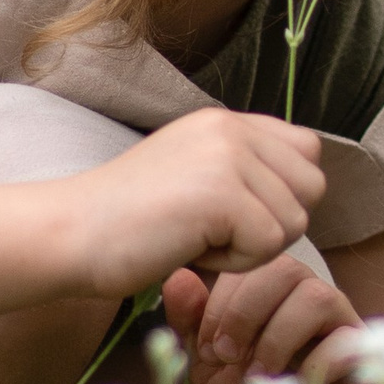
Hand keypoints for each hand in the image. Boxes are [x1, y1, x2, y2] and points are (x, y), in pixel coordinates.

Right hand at [62, 109, 325, 295]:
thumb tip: (305, 185)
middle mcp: (231, 128)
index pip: (308, 151)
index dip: (283, 193)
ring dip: (250, 247)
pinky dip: (233, 263)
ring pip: (293, 221)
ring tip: (195, 237)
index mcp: (226, 121)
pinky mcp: (221, 193)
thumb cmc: (129, 220)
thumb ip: (244, 169)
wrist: (73, 233)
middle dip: (273, 223)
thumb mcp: (194, 173)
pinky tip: (189, 248)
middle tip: (214, 230)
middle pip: (310, 188)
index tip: (233, 212)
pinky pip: (268, 246)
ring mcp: (227, 156)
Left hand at [163, 250, 369, 383]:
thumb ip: (190, 324)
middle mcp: (311, 304)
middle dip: (246, 310)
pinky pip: (347, 341)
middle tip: (227, 356)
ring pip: (317, 296)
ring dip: (277, 336)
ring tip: (259, 375)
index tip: (206, 348)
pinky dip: (312, 366)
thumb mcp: (207, 370)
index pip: (251, 263)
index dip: (222, 299)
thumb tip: (178, 276)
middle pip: (286, 268)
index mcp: (273, 297)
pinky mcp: (368, 364)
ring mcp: (344, 329)